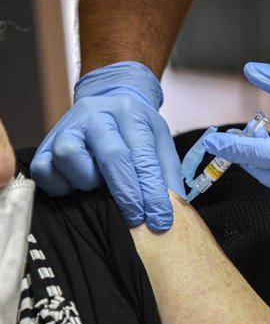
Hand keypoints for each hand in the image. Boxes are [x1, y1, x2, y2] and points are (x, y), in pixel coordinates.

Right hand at [30, 62, 182, 230]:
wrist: (107, 104)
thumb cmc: (137, 130)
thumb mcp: (160, 142)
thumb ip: (167, 174)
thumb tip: (171, 210)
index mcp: (129, 113)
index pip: (143, 156)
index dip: (152, 192)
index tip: (160, 219)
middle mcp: (95, 114)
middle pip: (110, 156)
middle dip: (127, 194)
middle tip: (137, 218)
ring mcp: (66, 126)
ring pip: (69, 157)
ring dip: (87, 181)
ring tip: (100, 186)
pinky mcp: (45, 144)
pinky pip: (44, 170)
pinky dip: (61, 185)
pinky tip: (77, 187)